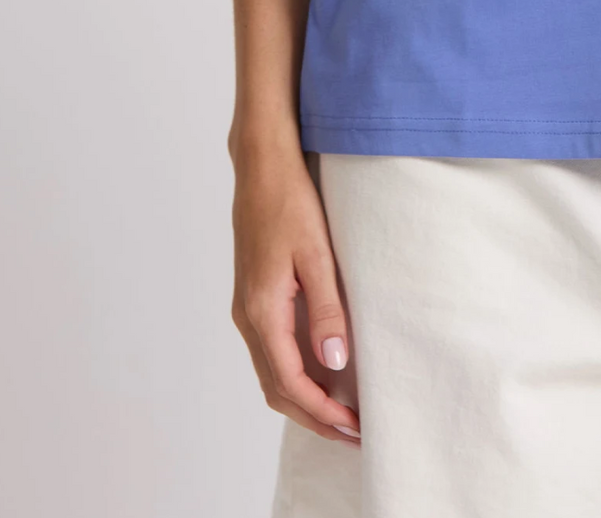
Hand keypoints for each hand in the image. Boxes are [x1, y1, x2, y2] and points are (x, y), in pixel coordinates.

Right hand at [231, 145, 361, 444]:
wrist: (262, 166)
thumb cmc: (291, 202)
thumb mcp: (317, 253)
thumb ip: (327, 308)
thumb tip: (336, 362)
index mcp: (262, 311)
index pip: (291, 383)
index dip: (322, 411)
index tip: (354, 427)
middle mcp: (248, 317)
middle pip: (277, 388)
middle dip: (313, 416)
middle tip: (352, 433)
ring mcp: (247, 308)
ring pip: (271, 372)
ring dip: (303, 398)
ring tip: (340, 411)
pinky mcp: (253, 297)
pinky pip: (270, 351)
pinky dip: (294, 374)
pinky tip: (321, 371)